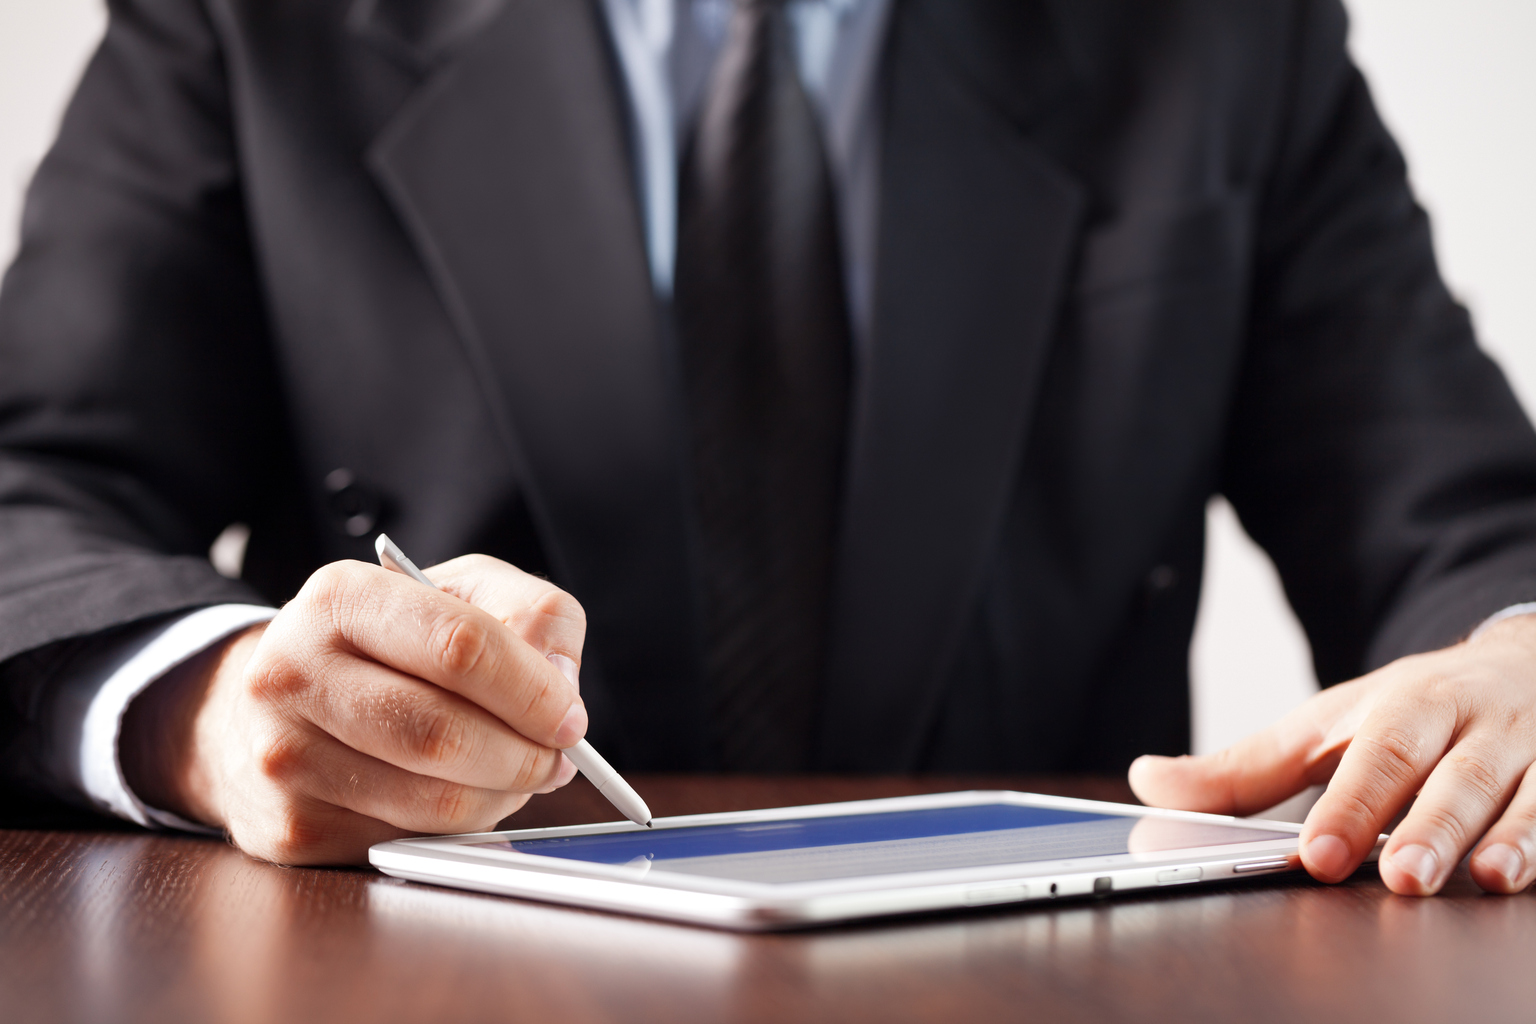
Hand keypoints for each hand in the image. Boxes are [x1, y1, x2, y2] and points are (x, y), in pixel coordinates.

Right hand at [120, 556, 586, 864]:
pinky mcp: (289, 828)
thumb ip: (530, 615)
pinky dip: (458, 828)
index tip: (570, 717)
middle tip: (558, 758)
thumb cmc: (379, 646)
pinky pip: (409, 841)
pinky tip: (461, 796)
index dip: (533, 690)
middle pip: (445, 733)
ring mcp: (284, 757)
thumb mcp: (455, 595)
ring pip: (433, 801)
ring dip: (501, 796)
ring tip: (515, 774)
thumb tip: (562, 679)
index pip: (461, 646)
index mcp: (340, 598)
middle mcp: (294, 673)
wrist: (255, 707)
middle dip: (525, 755)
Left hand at [1129, 614, 1535, 894]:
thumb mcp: (1325, 727)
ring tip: (1479, 878)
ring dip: (1503, 836)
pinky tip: (1525, 873)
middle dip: (1426, 823)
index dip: (1347, 806)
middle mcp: (1471, 725)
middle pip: (1449, 772)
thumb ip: (1244, 769)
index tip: (1317, 854)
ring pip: (1521, 792)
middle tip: (1402, 875)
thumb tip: (1149, 784)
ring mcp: (1530, 751)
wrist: (1523, 665)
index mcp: (1402, 708)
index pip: (1372, 755)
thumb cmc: (1411, 711)